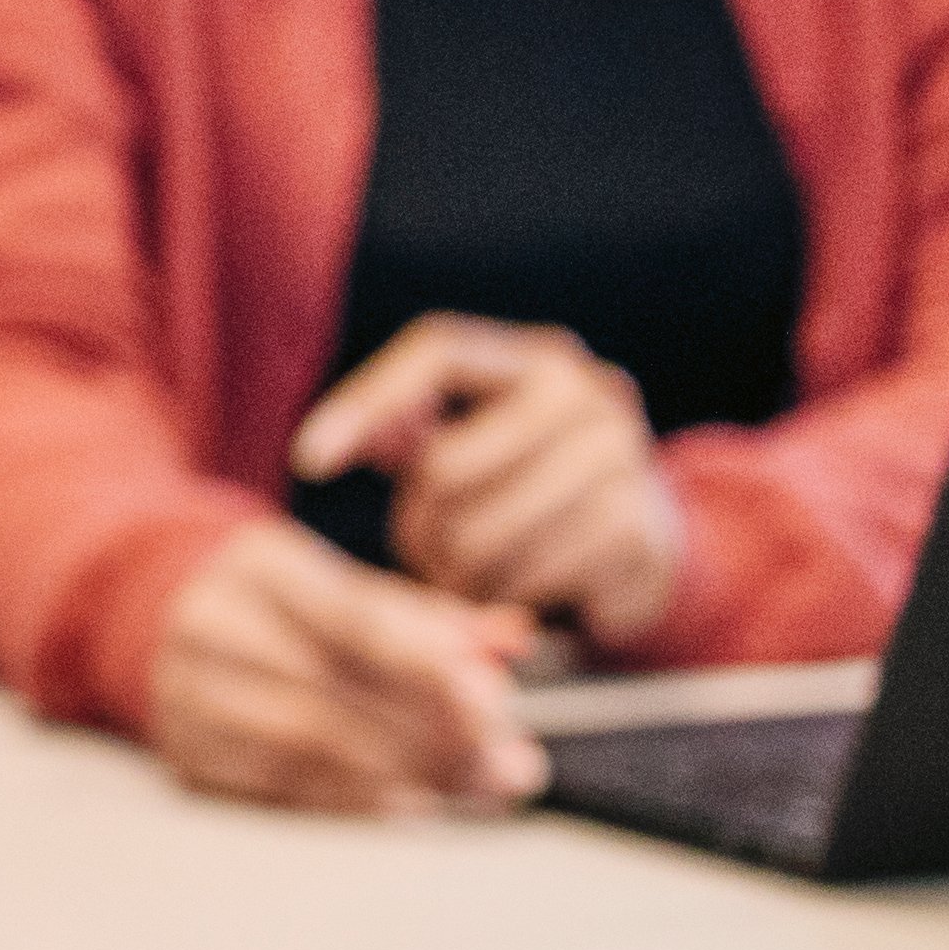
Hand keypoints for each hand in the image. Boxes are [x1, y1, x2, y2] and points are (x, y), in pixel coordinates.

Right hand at [144, 520, 540, 817]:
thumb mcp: (346, 587)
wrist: (160, 623)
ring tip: (475, 789)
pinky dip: (357, 802)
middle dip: (436, 738)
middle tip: (508, 769)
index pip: (357, 622)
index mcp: (261, 567)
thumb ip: (429, 618)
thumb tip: (512, 645)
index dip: (430, 671)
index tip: (497, 709)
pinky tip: (413, 805)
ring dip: (407, 776)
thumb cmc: (283, 608)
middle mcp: (211, 626)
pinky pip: (281, 789)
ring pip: (312, 748)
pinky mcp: (185, 754)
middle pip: (338, 693)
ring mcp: (188, 695)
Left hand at [289, 314, 682, 657]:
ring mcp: (620, 456)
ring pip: (477, 534)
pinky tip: (509, 591)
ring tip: (462, 572)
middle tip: (426, 548)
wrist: (641, 543)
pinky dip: (499, 597)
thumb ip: (399, 430)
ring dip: (452, 572)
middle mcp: (588, 392)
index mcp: (539, 357)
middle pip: (444, 466)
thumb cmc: (522, 487)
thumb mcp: (464, 443)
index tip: (307, 463)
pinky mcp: (633, 527)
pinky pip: (521, 577)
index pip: (437, 352)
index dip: (364, 403)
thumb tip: (323, 449)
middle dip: (418, 525)